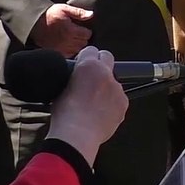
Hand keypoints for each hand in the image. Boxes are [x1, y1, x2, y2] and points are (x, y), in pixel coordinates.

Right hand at [31, 4, 93, 57]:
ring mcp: (61, 48)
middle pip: (83, 43)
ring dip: (77, 45)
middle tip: (78, 33)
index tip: (82, 29)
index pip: (87, 35)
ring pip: (77, 50)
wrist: (34, 22)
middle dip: (83, 38)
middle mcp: (66, 41)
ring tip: (73, 39)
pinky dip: (70, 51)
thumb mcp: (64, 9)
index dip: (86, 31)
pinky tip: (67, 45)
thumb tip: (91, 15)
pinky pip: (69, 55)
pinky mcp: (56, 52)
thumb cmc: (49, 14)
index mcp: (70, 30)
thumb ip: (78, 12)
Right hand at [46, 45, 128, 163]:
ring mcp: (117, 88)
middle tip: (92, 77)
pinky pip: (118, 98)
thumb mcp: (61, 87)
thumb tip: (75, 77)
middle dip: (100, 63)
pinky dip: (112, 103)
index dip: (85, 58)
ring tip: (94, 102)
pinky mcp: (123, 103)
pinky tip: (101, 112)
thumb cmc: (64, 114)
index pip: (90, 50)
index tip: (83, 65)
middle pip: (107, 57)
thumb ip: (72, 76)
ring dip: (106, 87)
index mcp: (88, 65)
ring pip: (113, 81)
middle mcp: (105, 73)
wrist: (77, 135)